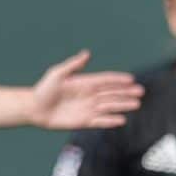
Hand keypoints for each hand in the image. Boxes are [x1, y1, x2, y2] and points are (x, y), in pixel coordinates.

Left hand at [28, 50, 144, 130]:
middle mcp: (89, 95)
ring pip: (109, 106)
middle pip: (112, 93)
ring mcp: (87, 108)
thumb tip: (87, 53)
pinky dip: (110, 121)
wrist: (35, 109)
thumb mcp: (57, 74)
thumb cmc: (44, 89)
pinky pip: (100, 121)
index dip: (118, 80)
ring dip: (123, 105)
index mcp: (85, 82)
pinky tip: (121, 119)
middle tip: (140, 92)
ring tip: (136, 104)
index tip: (131, 79)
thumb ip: (73, 65)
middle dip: (126, 93)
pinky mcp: (83, 121)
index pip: (106, 80)